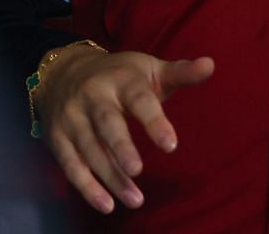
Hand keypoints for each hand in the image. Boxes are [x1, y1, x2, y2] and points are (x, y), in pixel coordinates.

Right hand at [34, 45, 214, 213]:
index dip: (154, 122)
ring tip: (135, 199)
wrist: (64, 71)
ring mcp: (72, 118)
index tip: (171, 145)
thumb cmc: (121, 74)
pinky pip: (71, 166)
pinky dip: (87, 187)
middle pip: (107, 124)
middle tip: (139, 171)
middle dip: (121, 148)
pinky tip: (107, 205)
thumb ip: (181, 72)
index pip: (140, 100)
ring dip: (110, 177)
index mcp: (122, 79)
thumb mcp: (150, 69)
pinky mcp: (57, 138)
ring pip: (90, 150)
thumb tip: (211, 64)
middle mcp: (93, 97)